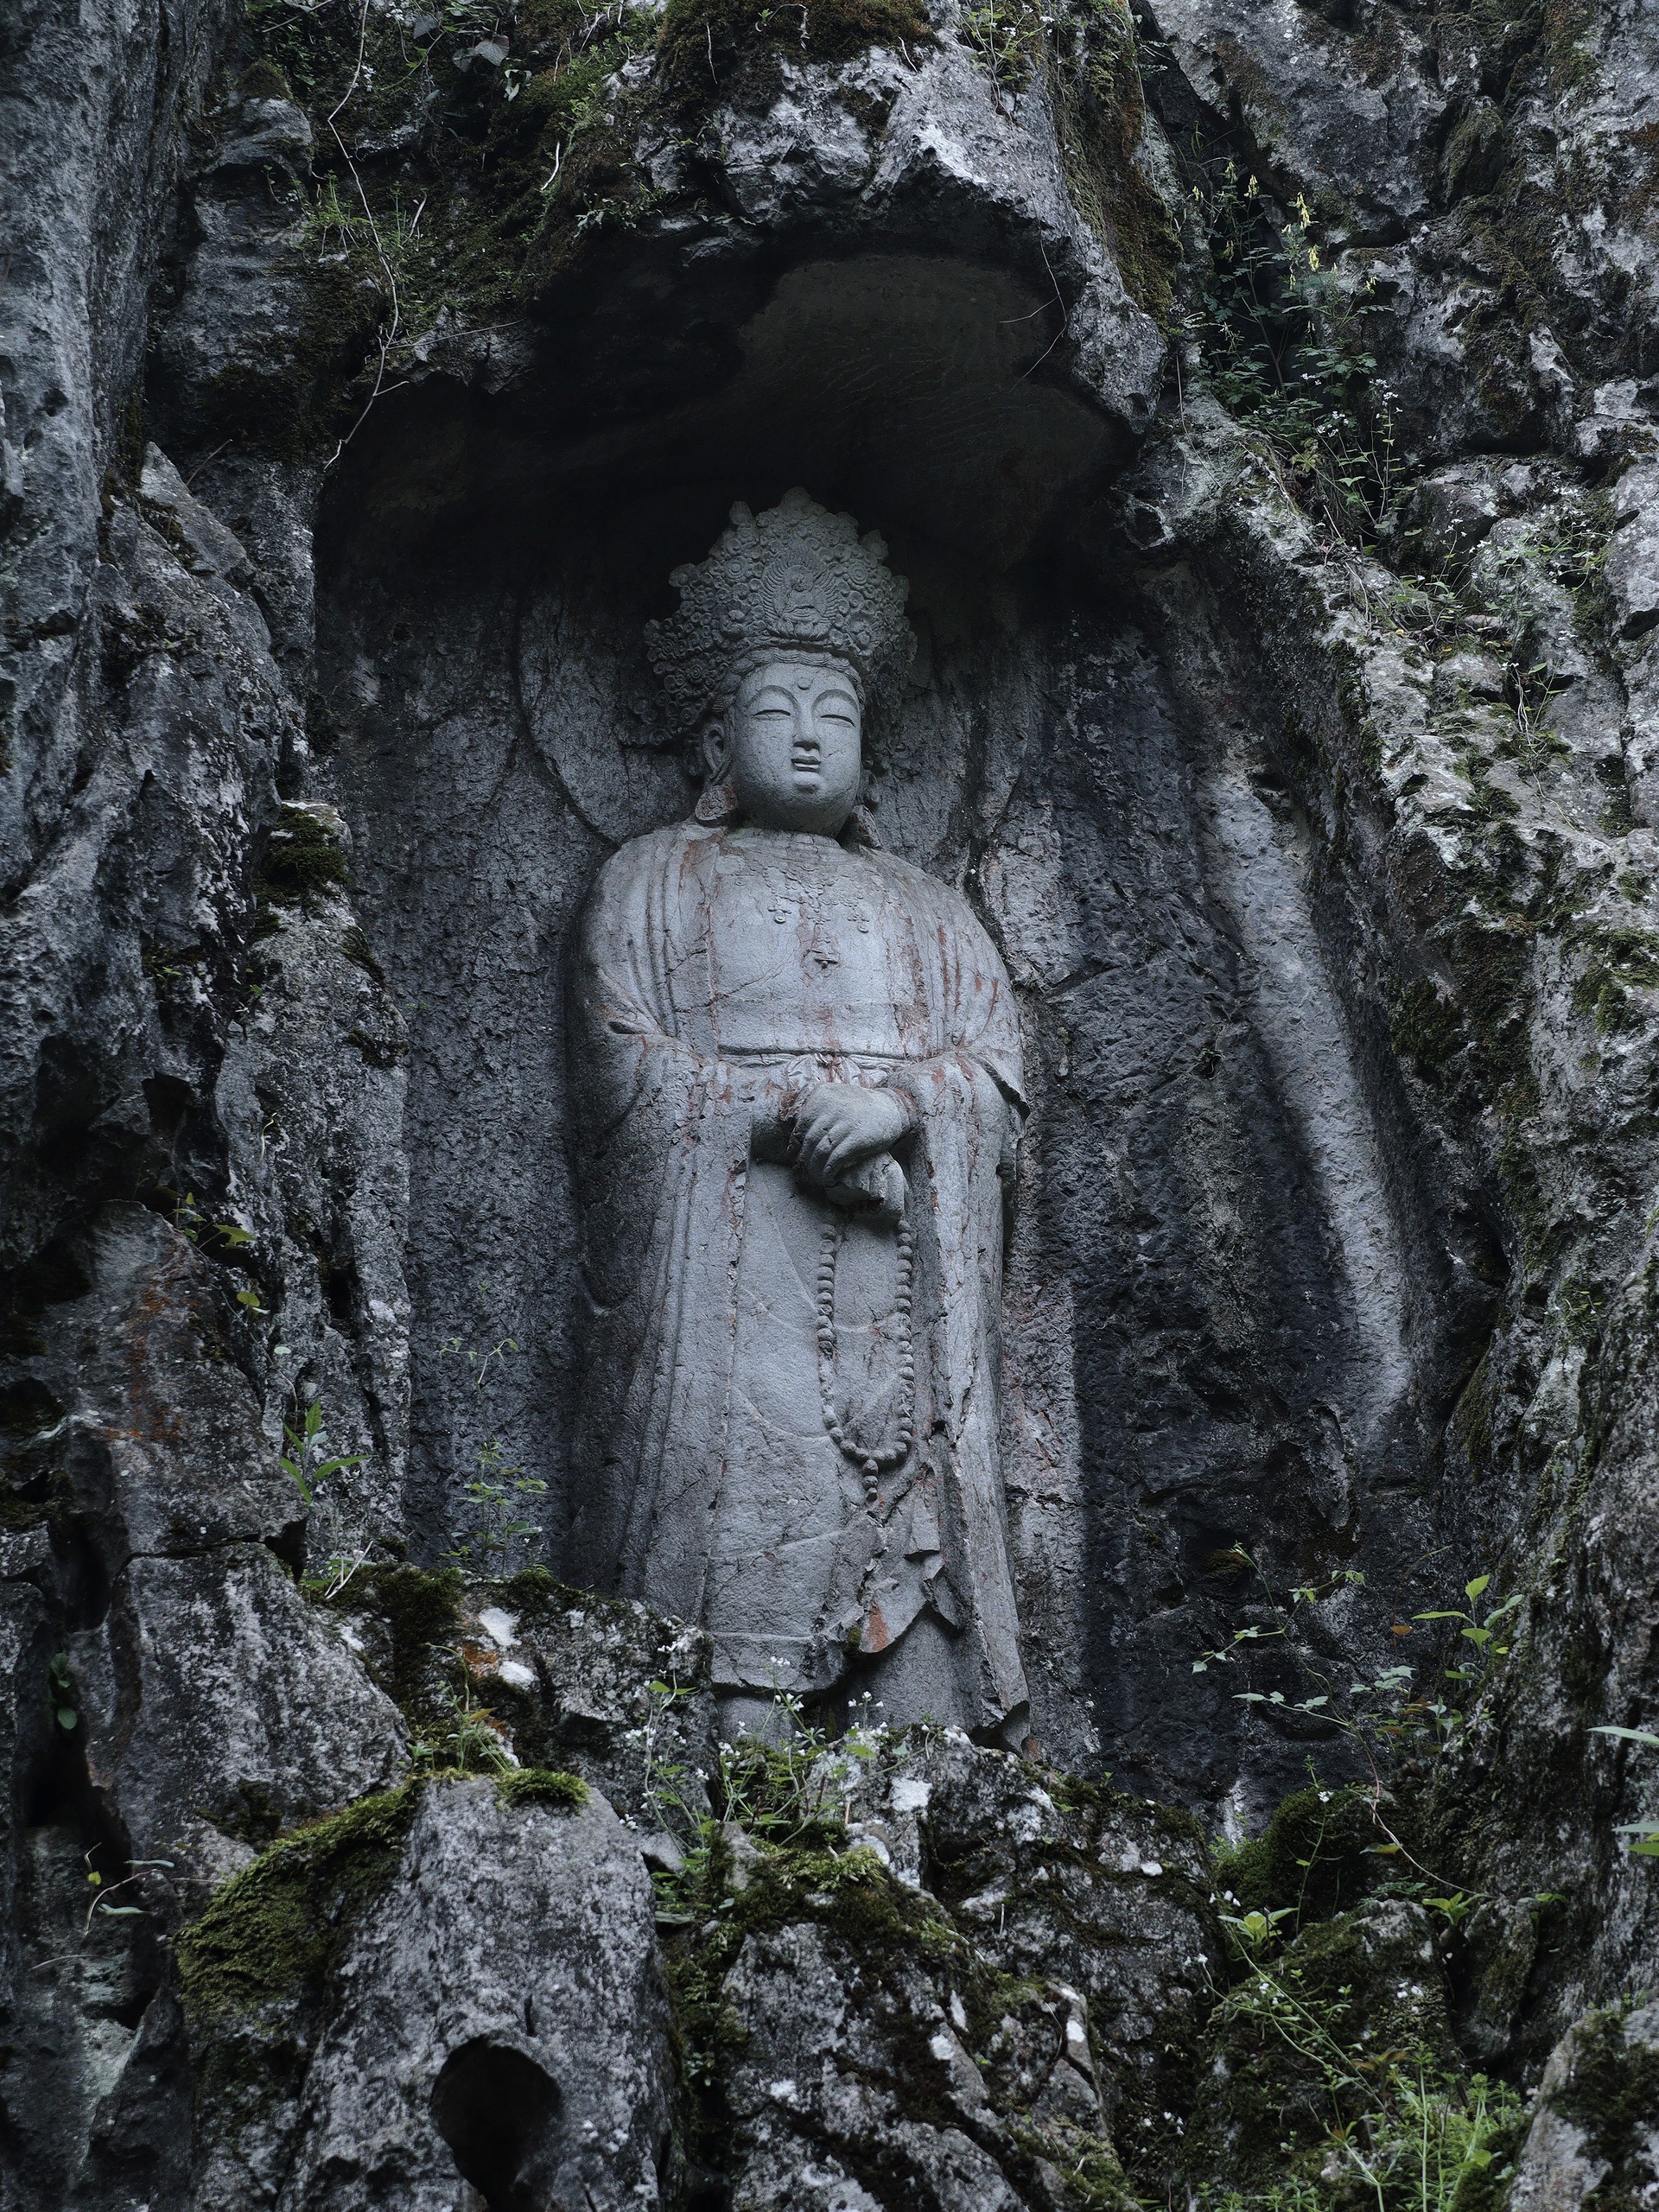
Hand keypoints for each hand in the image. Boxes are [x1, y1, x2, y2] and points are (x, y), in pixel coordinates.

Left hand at [789, 1082, 912, 1190]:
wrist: (890, 1108)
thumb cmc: (858, 1107)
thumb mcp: (835, 1097)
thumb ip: (815, 1107)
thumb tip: (792, 1129)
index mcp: (822, 1095)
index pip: (800, 1125)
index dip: (796, 1144)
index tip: (795, 1155)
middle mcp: (831, 1107)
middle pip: (809, 1141)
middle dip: (805, 1159)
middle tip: (806, 1170)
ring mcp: (845, 1123)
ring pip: (820, 1152)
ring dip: (815, 1169)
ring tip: (817, 1177)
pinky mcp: (857, 1139)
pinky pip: (835, 1159)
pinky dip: (828, 1172)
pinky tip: (829, 1178)